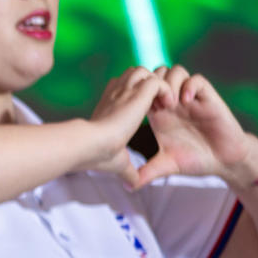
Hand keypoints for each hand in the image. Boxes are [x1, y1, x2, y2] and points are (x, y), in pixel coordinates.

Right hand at [82, 66, 168, 185]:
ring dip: (157, 85)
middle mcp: (115, 94)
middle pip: (133, 75)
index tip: (145, 114)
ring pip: (144, 72)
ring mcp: (125, 90)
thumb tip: (133, 185)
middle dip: (147, 87)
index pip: (122, 88)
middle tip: (158, 107)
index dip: (136, 96)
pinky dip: (166, 90)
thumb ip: (128, 170)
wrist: (89, 145)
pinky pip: (157, 80)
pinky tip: (168, 106)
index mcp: (108, 105)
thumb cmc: (97, 155)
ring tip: (164, 105)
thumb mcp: (117, 162)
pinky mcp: (137, 92)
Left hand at [137, 65, 254, 187]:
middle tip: (152, 105)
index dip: (136, 94)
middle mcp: (173, 101)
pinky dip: (189, 85)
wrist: (224, 160)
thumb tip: (128, 186)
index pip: (143, 90)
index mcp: (159, 113)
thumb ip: (147, 172)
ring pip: (175, 71)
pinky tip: (185, 101)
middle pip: (156, 74)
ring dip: (169, 83)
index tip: (135, 110)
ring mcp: (190, 98)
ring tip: (168, 104)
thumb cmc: (196, 159)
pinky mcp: (208, 98)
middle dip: (151, 85)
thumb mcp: (167, 165)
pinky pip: (197, 80)